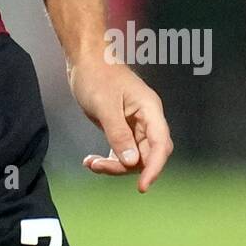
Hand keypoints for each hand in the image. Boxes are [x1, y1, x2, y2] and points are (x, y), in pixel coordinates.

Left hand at [69, 60, 172, 192]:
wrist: (85, 58)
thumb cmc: (96, 75)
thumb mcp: (105, 105)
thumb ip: (118, 134)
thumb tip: (132, 162)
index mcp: (150, 110)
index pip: (160, 145)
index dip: (154, 168)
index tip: (142, 187)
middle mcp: (147, 119)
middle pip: (148, 155)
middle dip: (126, 167)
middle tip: (99, 166)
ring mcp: (136, 124)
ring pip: (134, 156)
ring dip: (115, 165)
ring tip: (91, 163)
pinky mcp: (123, 127)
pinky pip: (123, 151)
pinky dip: (110, 159)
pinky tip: (91, 161)